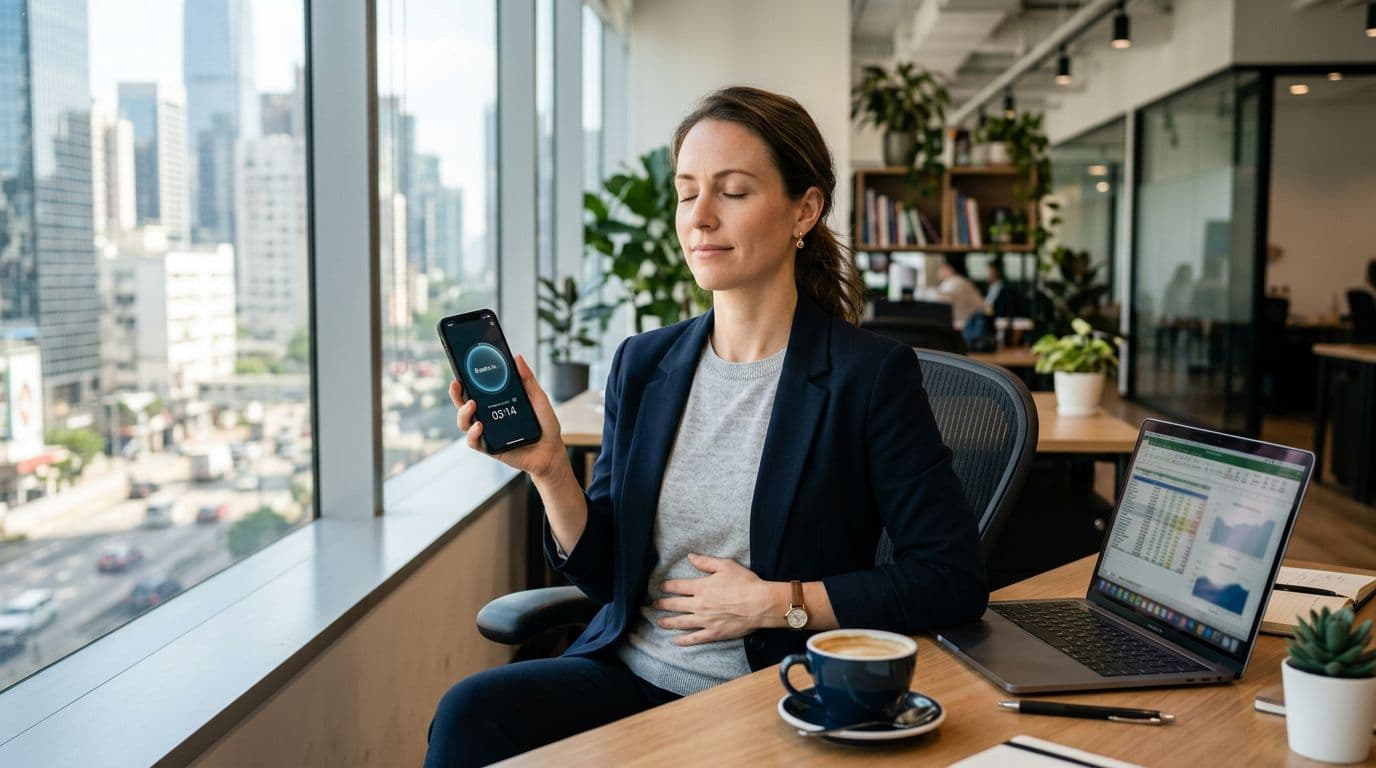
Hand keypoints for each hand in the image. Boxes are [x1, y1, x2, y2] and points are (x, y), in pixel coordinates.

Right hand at [450, 354, 566, 480]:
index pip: (476, 389)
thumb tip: (517, 358)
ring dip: (463, 413)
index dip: (464, 380)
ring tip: (471, 405)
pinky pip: (473, 441)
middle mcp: (488, 416)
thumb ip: (527, 379)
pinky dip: (473, 433)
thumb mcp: (538, 398)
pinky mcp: (489, 447)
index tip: (460, 369)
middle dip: (456, 394)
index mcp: (497, 402)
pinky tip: (480, 426)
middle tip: (457, 384)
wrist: (552, 451)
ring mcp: (487, 432)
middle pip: (463, 404)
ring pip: (464, 422)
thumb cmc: (545, 425)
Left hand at [653, 554, 772, 645]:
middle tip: (653, 605)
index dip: (668, 586)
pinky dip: (683, 640)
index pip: (678, 587)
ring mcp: (705, 620)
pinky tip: (675, 641)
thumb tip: (690, 557)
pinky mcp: (713, 633)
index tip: (661, 587)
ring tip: (658, 621)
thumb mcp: (726, 566)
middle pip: (675, 605)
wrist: (760, 604)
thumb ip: (706, 562)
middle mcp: (700, 605)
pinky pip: (695, 638)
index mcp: (702, 587)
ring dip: (668, 622)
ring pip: (681, 622)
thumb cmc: (745, 583)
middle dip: (662, 604)